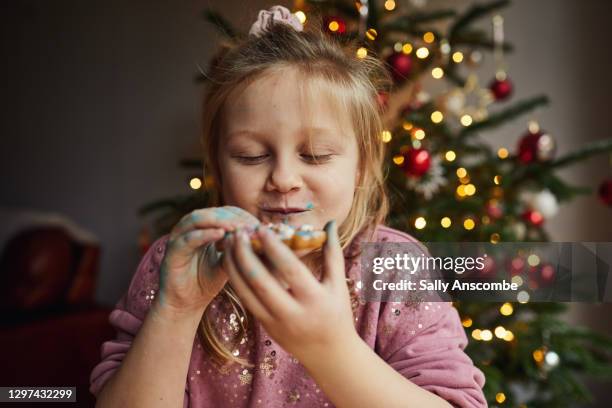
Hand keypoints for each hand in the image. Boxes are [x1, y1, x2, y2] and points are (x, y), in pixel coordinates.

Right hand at [156, 206, 259, 315]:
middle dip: (233, 218)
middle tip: (250, 226)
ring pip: (198, 219)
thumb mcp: (227, 264)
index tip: (259, 225)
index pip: (225, 213)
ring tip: (237, 228)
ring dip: (219, 221)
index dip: (242, 216)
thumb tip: (261, 240)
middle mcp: (190, 228)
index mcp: (204, 228)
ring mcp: (179, 237)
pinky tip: (221, 235)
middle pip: (212, 212)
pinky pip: (188, 238)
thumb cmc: (206, 282)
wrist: (184, 305)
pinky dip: (204, 234)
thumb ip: (238, 250)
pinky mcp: (172, 251)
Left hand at [222, 220, 356, 361]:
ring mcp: (275, 323)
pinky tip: (230, 261)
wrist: (329, 354)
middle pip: (261, 282)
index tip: (261, 228)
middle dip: (245, 255)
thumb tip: (331, 222)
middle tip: (237, 232)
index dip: (274, 248)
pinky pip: (245, 300)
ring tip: (228, 242)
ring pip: (246, 292)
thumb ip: (333, 253)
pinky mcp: (265, 326)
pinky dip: (236, 279)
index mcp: (314, 300)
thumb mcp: (338, 284)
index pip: (290, 270)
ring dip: (233, 265)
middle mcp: (292, 314)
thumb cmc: (337, 314)